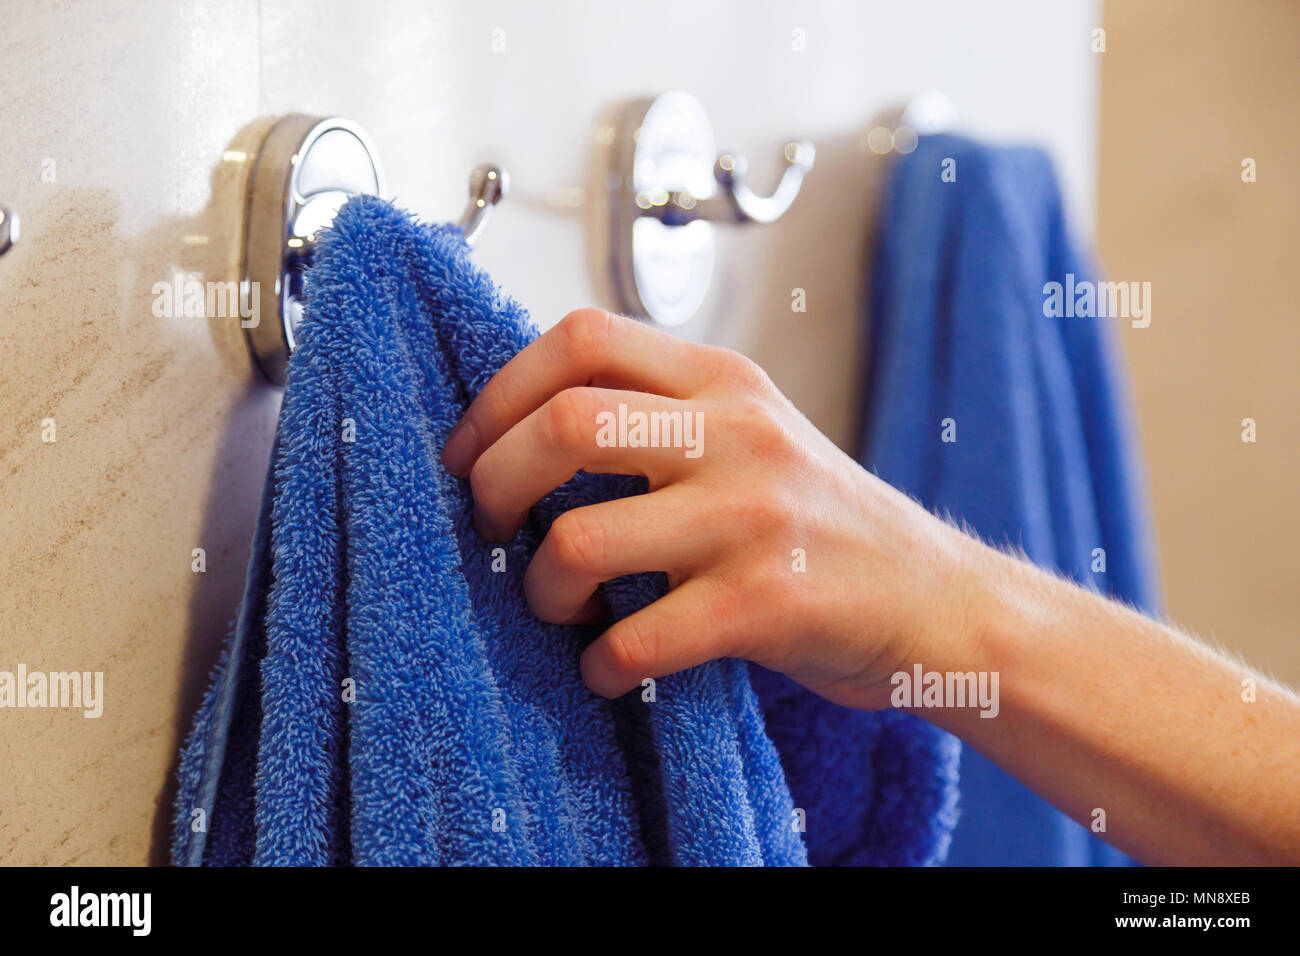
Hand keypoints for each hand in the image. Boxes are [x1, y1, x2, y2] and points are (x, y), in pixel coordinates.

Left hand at [441, 309, 979, 707]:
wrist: (934, 602)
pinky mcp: (767, 605)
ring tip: (561, 609)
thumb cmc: (821, 524)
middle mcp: (739, 433)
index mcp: (724, 380)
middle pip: (565, 425)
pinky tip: (610, 670)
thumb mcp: (751, 434)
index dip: (500, 393)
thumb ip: (659, 415)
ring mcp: (755, 518)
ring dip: (542, 588)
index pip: (583, 338)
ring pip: (582, 540)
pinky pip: (635, 639)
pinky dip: (599, 665)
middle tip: (493, 530)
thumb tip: (521, 432)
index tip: (470, 451)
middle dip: (496, 485)